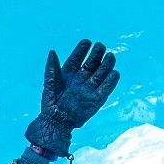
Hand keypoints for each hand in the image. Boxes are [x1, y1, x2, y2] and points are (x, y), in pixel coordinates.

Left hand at [25, 39, 120, 157]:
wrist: (56, 122)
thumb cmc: (50, 102)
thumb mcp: (49, 83)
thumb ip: (51, 67)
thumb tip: (52, 51)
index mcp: (69, 72)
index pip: (78, 57)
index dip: (82, 49)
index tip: (87, 42)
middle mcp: (81, 78)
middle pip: (92, 62)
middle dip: (97, 53)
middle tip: (100, 46)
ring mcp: (90, 87)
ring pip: (102, 72)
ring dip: (107, 64)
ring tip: (110, 56)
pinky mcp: (97, 99)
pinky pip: (107, 88)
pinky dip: (112, 80)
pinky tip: (114, 72)